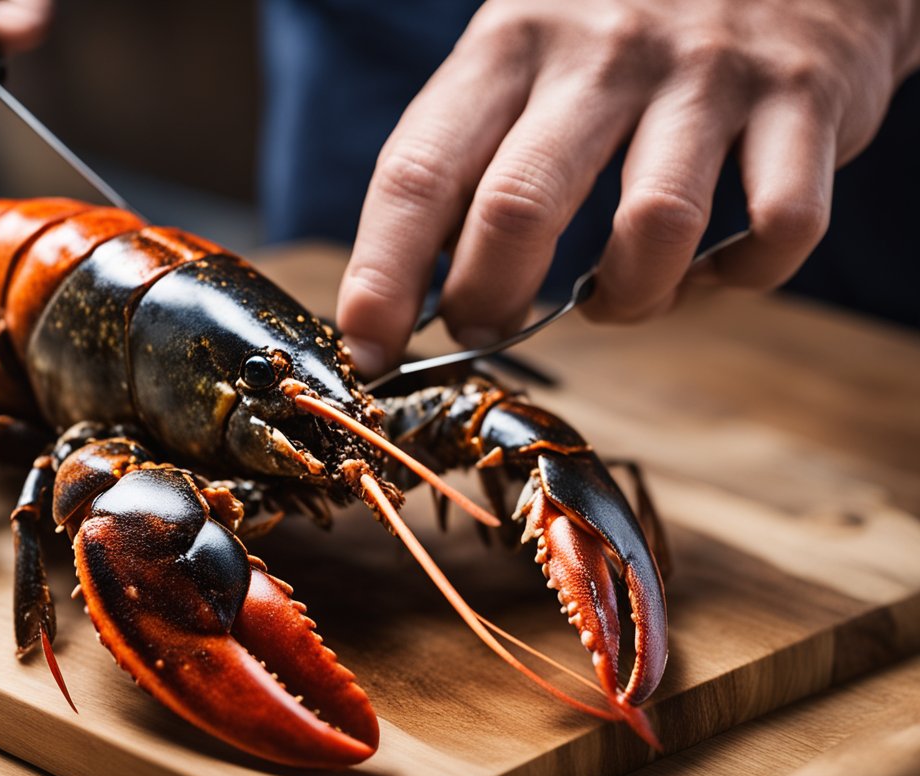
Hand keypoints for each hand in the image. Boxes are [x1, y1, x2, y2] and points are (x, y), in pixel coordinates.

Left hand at [336, 0, 919, 375]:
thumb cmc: (620, 26)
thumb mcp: (523, 52)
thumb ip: (471, 153)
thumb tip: (411, 283)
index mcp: (510, 45)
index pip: (419, 171)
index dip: (382, 274)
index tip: (366, 347)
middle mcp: (603, 54)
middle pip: (517, 207)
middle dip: (487, 301)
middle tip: (482, 329)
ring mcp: (707, 75)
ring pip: (654, 229)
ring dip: (625, 302)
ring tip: (611, 302)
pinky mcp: (804, 101)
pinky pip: (778, 229)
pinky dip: (735, 281)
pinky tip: (707, 273)